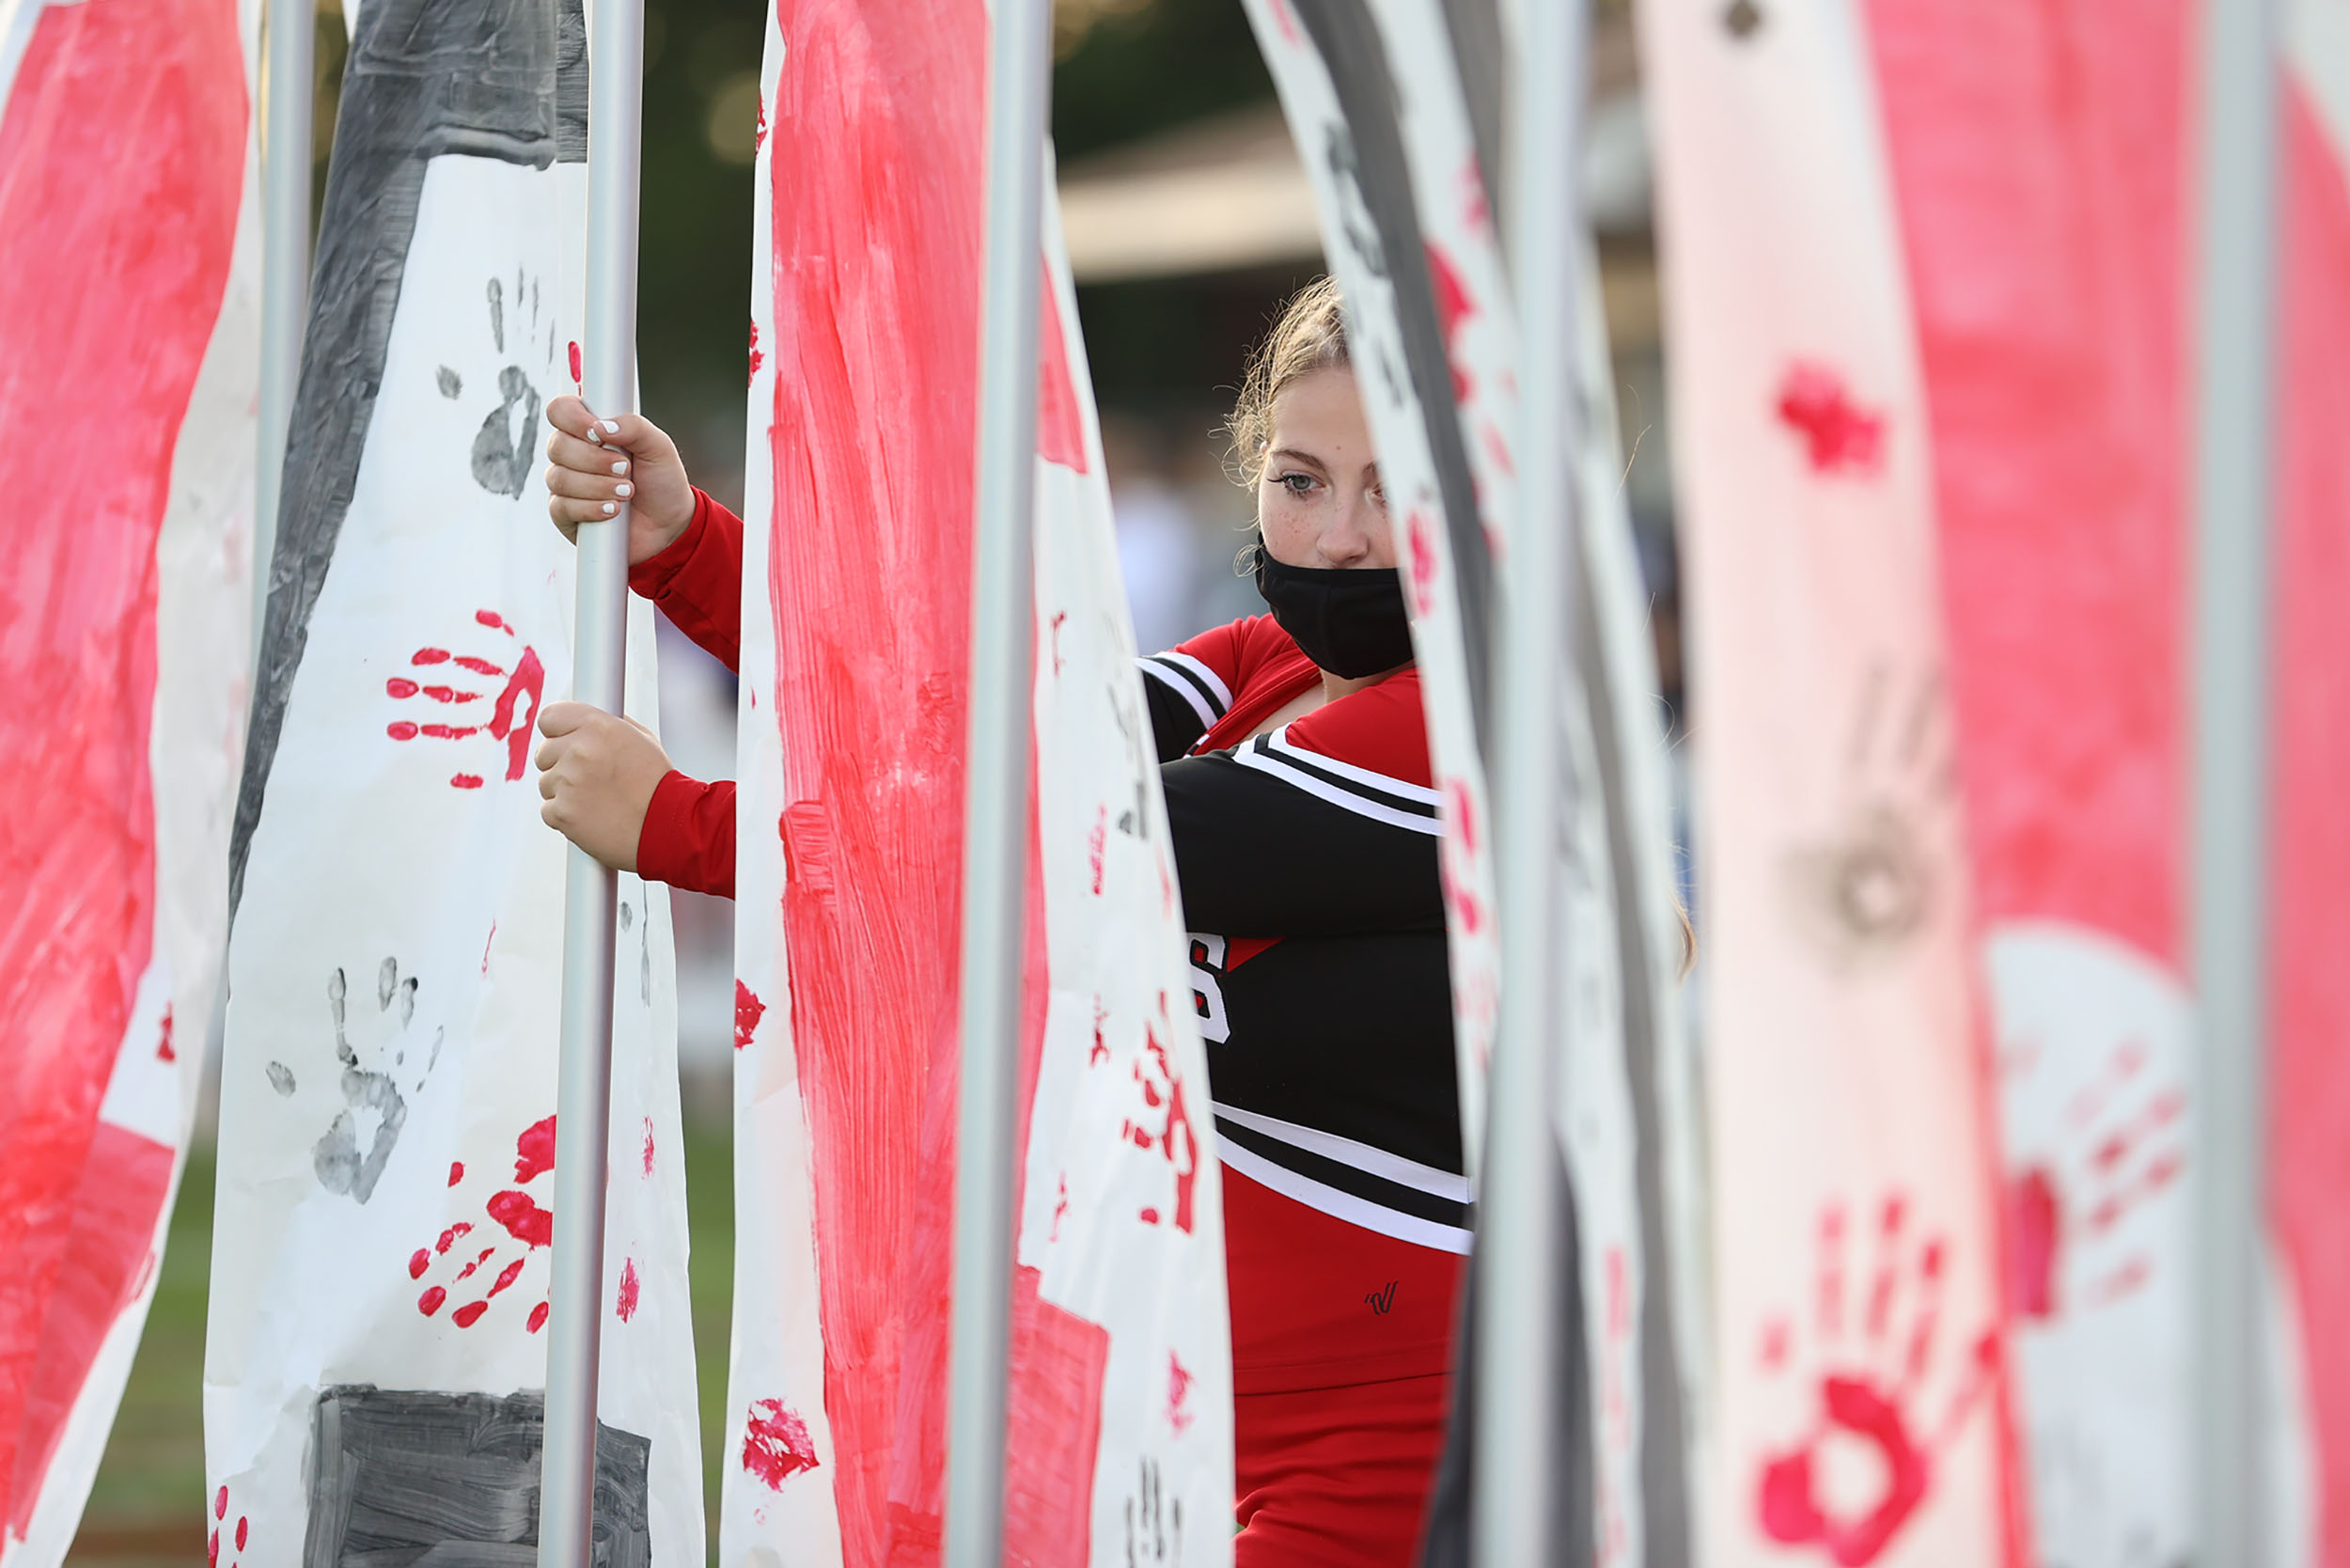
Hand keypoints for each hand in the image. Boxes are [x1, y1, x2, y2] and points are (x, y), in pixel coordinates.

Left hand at [535, 701, 671, 870]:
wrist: (667, 827)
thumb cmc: (659, 787)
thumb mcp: (642, 740)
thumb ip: (610, 726)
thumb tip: (589, 720)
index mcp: (598, 727)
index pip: (549, 717)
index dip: (557, 731)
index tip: (563, 740)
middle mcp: (580, 751)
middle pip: (543, 752)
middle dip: (561, 764)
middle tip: (588, 777)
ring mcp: (568, 782)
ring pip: (546, 783)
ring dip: (564, 792)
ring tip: (596, 800)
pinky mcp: (562, 812)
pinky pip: (548, 810)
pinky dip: (565, 815)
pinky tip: (591, 815)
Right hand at [542, 396, 697, 563]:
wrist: (669, 524)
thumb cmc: (661, 481)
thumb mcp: (659, 447)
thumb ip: (635, 427)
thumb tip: (602, 426)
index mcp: (589, 430)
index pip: (560, 410)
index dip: (573, 419)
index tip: (598, 434)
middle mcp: (572, 454)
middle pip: (557, 446)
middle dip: (595, 460)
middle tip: (625, 469)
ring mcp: (566, 484)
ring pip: (560, 478)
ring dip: (598, 486)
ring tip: (627, 491)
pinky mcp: (565, 514)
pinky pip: (562, 507)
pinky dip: (591, 508)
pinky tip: (613, 510)